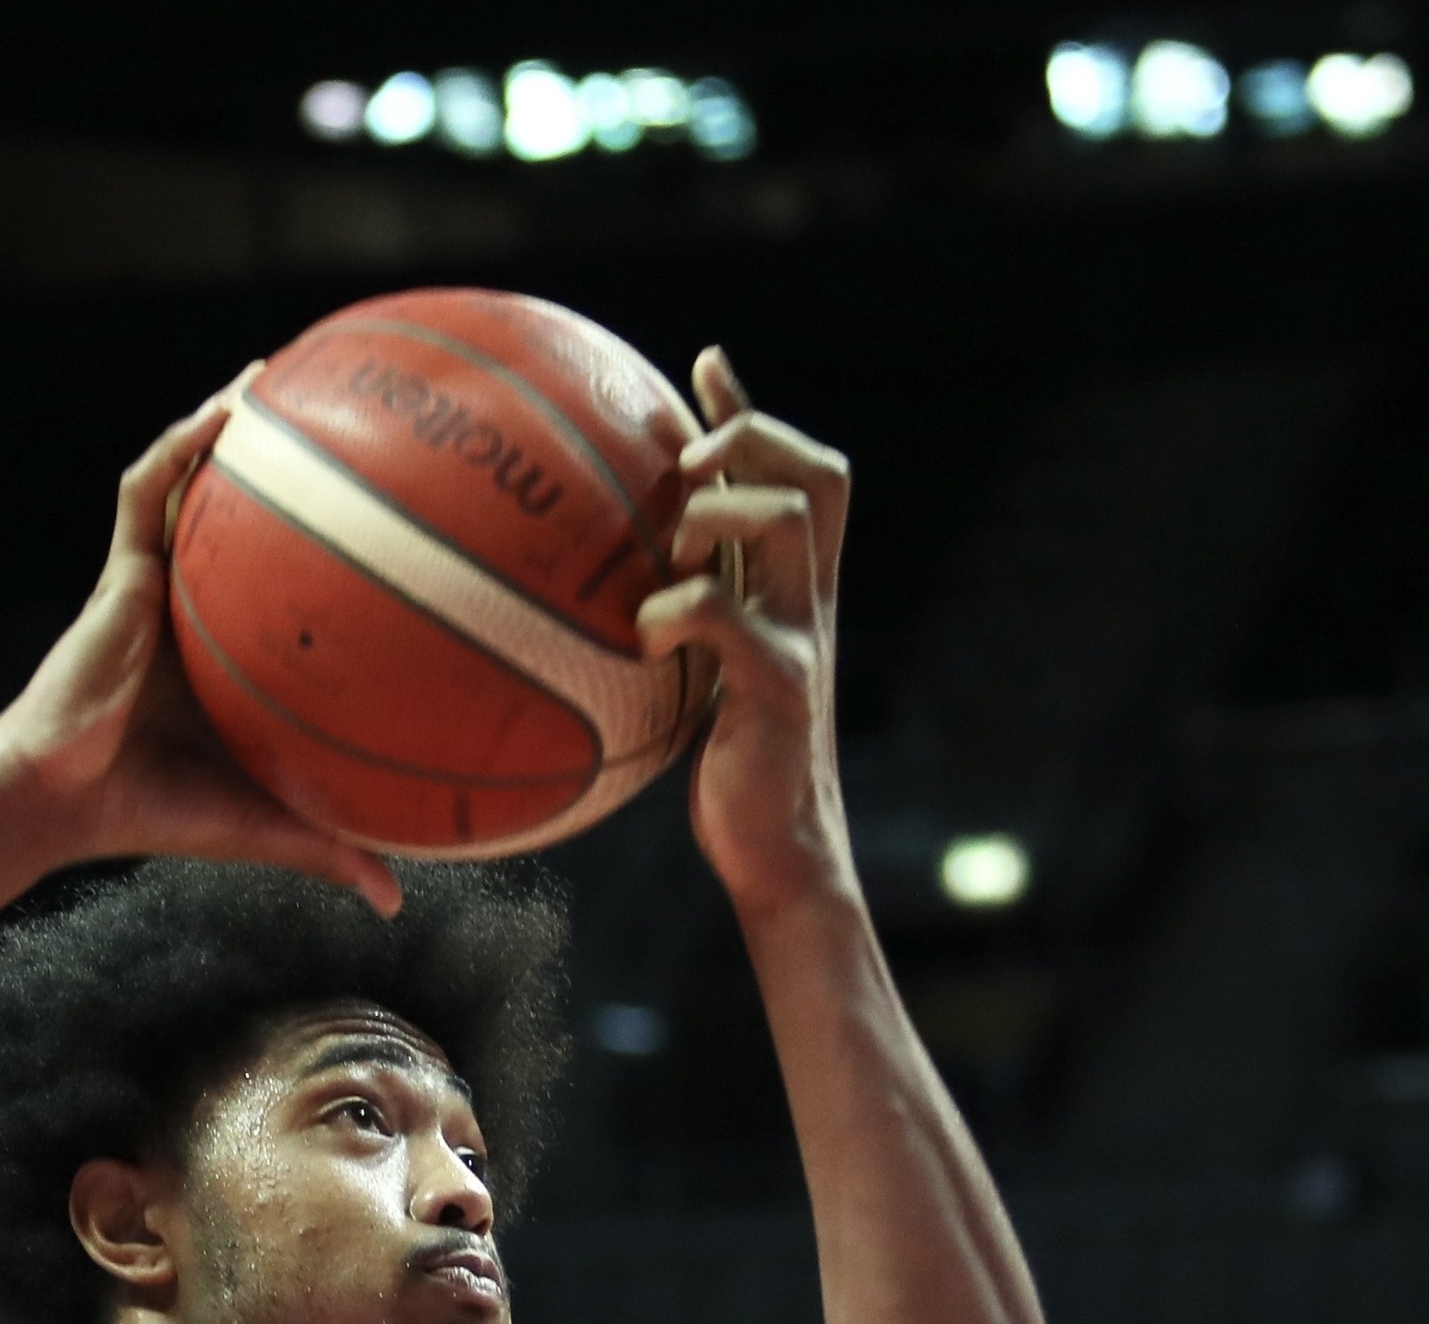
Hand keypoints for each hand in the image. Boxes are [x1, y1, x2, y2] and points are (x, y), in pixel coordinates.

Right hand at [0, 380, 400, 910]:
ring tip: (276, 375)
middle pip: (238, 518)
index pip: (276, 585)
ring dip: (228, 424)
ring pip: (193, 483)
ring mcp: (152, 580)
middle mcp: (190, 606)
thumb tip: (401, 903)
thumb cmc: (150, 812)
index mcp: (224, 654)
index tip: (383, 523)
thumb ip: (330, 848)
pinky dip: (188, 441)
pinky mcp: (120, 567)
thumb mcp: (262, 824)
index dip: (320, 549)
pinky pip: (153, 485)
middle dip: (280, 465)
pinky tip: (232, 403)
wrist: (59, 798)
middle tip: (341, 421)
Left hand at [643, 351, 860, 916]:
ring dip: (716, 515)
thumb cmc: (730, 769)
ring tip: (668, 555)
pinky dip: (676, 609)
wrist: (779, 852)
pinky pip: (726, 618)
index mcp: (795, 590)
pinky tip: (640, 636)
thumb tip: (612, 572)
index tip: (703, 366)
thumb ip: (684, 612)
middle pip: (817, 473)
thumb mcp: (705, 676)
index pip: (805, 472)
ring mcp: (802, 640)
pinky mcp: (780, 690)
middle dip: (751, 440)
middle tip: (686, 463)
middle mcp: (810, 601)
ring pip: (785, 522)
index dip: (754, 413)